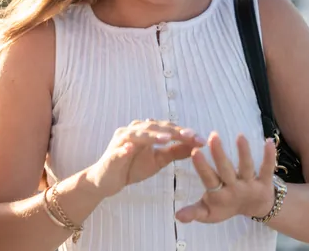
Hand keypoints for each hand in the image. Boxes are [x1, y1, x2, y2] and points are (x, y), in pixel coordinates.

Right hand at [86, 120, 205, 198]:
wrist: (107, 181)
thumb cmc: (132, 167)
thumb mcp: (158, 160)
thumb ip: (175, 151)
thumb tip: (195, 145)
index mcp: (145, 132)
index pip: (167, 128)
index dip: (183, 132)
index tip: (201, 139)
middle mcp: (132, 131)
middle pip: (154, 127)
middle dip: (173, 131)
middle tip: (190, 135)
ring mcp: (121, 141)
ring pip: (137, 134)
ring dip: (151, 135)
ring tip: (166, 138)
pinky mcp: (112, 154)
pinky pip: (119, 150)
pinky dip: (125, 148)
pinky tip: (132, 148)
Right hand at [175, 132, 277, 223]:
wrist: (256, 209)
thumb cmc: (225, 206)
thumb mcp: (208, 212)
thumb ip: (193, 212)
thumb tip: (176, 216)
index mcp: (219, 194)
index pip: (209, 179)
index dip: (202, 167)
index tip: (195, 151)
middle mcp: (235, 189)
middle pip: (226, 170)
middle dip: (220, 154)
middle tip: (213, 136)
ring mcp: (250, 185)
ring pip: (247, 168)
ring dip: (244, 153)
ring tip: (240, 136)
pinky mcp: (265, 182)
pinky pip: (267, 169)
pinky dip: (270, 157)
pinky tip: (270, 142)